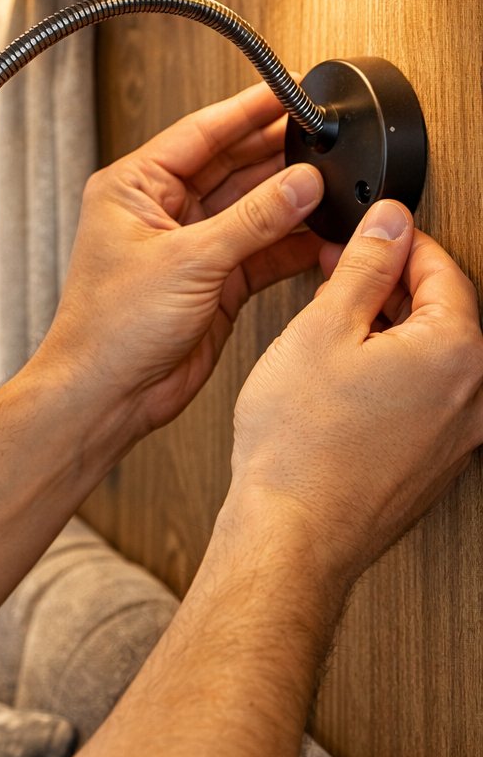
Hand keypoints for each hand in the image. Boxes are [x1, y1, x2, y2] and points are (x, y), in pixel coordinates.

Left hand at [32, 82, 324, 439]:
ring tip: (334, 182)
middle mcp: (160, 212)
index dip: (248, 111)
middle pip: (230, 167)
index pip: (200, 133)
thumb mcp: (188, 262)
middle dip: (277, 153)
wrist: (106, 396)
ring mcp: (189, 248)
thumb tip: (300, 183)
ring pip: (250, 209)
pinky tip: (323, 233)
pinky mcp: (213, 283)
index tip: (290, 90)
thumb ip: (252, 220)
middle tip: (325, 138)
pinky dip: (291, 244)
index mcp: (134, 187)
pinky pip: (260, 251)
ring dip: (289, 200)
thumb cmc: (111, 329)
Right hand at [229, 199, 482, 587]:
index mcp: (456, 352)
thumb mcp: (324, 327)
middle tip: (341, 275)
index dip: (399, 241)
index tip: (368, 233)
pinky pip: (425, 399)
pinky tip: (342, 380)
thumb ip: (365, 265)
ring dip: (391, 331)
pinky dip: (392, 375)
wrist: (292, 534)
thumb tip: (389, 223)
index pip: (444, 269)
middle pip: (445, 313)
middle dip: (393, 285)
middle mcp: (474, 396)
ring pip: (434, 358)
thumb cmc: (300, 445)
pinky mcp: (435, 464)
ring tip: (333, 327)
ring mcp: (458, 436)